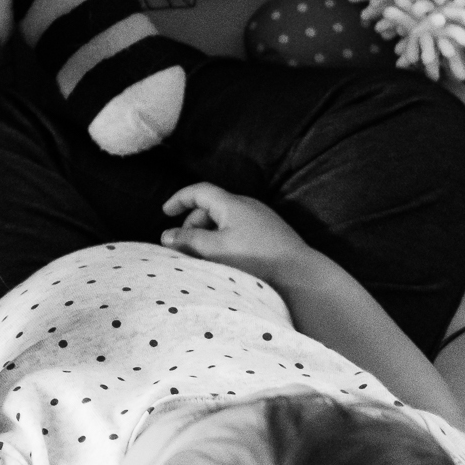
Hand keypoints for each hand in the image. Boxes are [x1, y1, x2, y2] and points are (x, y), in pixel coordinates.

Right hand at [159, 184, 324, 291]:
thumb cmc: (255, 259)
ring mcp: (261, 218)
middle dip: (193, 224)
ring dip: (209, 233)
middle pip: (211, 206)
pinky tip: (226, 258)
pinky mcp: (270, 232)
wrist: (299, 273)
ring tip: (204, 256)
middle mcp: (247, 204)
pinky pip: (238, 228)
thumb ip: (188, 241)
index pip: (199, 191)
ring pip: (225, 219)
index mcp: (231, 203)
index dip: (179, 199)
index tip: (165, 212)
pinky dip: (224, 238)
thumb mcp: (216, 250)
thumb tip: (166, 235)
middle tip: (184, 247)